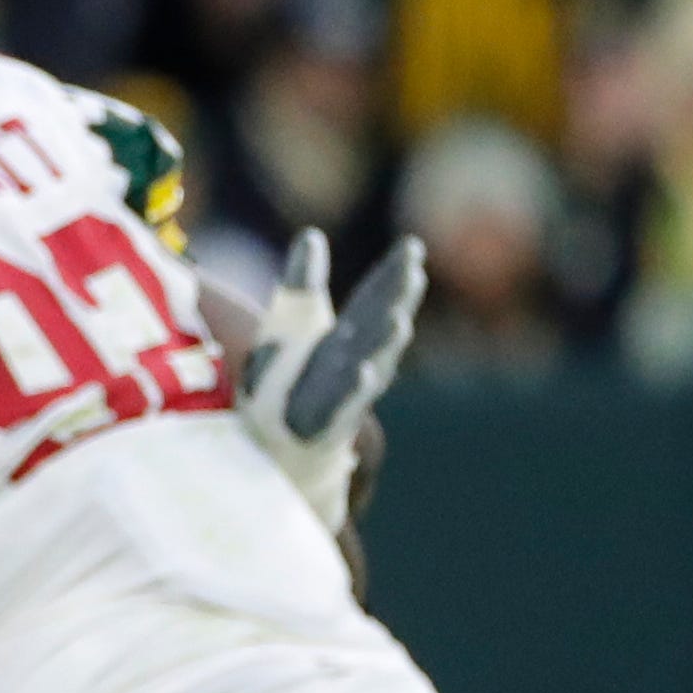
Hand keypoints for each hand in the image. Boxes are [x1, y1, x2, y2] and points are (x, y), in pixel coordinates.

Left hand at [237, 230, 423, 533]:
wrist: (278, 458)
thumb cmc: (284, 389)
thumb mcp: (287, 330)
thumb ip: (302, 285)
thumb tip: (312, 235)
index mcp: (344, 339)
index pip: (372, 300)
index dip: (392, 275)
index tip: (412, 246)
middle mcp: (350, 366)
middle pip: (376, 328)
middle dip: (394, 301)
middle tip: (414, 270)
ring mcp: (339, 400)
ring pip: (367, 366)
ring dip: (382, 344)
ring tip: (398, 319)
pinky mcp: (321, 430)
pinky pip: (339, 408)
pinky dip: (353, 390)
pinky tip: (364, 371)